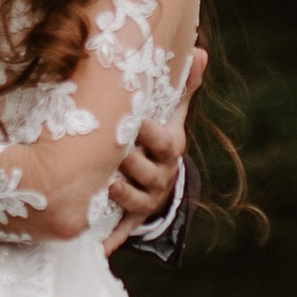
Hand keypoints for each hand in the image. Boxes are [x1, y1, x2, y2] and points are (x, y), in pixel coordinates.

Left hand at [103, 48, 203, 252]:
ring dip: (120, 193)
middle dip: (130, 161)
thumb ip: (182, 85)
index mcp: (169, 148)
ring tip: (105, 184)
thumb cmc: (159, 141)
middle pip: (147, 169)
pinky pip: (122, 230)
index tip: (133, 120)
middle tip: (110, 151)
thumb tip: (200, 50)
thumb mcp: (171, 114)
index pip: (163, 140)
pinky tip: (96, 245)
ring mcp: (147, 198)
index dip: (149, 132)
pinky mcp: (132, 219)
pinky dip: (110, 239)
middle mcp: (161, 175)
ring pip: (135, 198)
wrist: (159, 185)